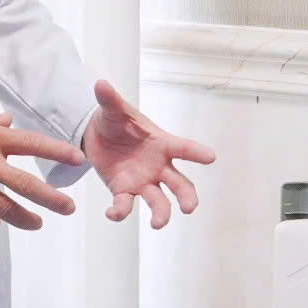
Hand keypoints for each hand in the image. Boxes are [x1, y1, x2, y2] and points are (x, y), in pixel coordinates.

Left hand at [82, 80, 215, 228]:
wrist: (96, 135)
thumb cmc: (115, 120)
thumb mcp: (112, 109)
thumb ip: (109, 100)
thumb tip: (100, 83)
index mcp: (161, 143)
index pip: (183, 148)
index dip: (197, 152)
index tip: (211, 157)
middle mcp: (158, 166)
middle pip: (180, 184)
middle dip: (187, 197)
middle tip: (189, 207)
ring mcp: (143, 181)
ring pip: (159, 201)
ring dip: (161, 214)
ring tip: (158, 224)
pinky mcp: (125, 191)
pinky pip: (126, 205)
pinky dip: (120, 212)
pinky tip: (112, 213)